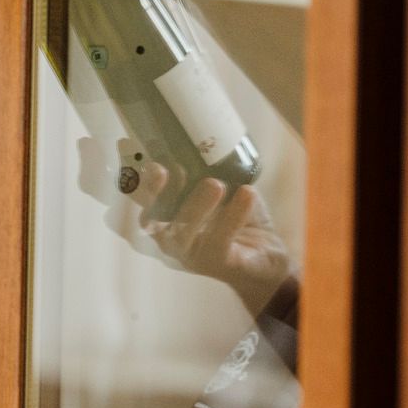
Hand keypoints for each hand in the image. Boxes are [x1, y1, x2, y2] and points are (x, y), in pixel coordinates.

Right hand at [135, 165, 292, 311]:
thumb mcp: (223, 192)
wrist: (268, 257)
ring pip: (184, 234)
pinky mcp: (219, 264)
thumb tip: (204, 142)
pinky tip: (247, 193)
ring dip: (197, 206)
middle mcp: (173, 240)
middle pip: (153, 221)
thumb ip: (208, 174)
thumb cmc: (238, 221)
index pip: (145, 202)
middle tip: (172, 169)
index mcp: (168, 221)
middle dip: (157, 194)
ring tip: (216, 183)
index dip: (139, 184)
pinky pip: (221, 240)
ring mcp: (194, 256)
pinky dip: (234, 215)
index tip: (147, 162)